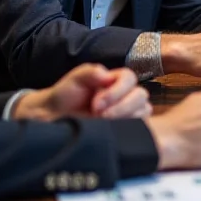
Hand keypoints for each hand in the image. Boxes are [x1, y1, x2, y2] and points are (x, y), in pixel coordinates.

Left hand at [13, 64, 150, 120]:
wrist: (56, 117)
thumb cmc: (67, 95)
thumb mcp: (74, 79)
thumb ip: (90, 72)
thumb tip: (106, 75)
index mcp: (116, 79)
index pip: (130, 79)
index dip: (116, 91)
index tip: (96, 104)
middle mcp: (126, 93)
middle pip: (141, 95)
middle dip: (122, 106)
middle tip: (100, 115)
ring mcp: (128, 109)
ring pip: (144, 109)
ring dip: (126, 116)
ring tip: (105, 122)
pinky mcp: (127, 124)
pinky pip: (140, 124)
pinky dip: (131, 126)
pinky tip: (114, 129)